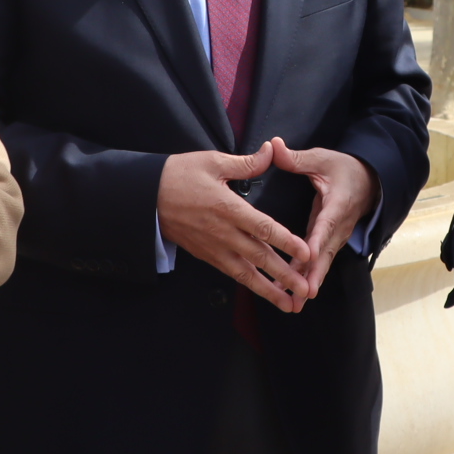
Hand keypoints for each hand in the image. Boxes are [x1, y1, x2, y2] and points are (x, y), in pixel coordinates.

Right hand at [158, 142, 313, 312]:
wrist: (146, 198)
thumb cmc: (179, 175)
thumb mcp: (212, 162)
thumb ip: (246, 163)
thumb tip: (271, 150)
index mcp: (228, 208)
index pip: (264, 228)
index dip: (287, 241)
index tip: (306, 252)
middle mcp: (223, 233)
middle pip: (259, 257)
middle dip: (284, 274)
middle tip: (305, 288)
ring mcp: (214, 248)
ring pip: (246, 273)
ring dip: (269, 290)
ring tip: (288, 303)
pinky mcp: (207, 255)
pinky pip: (232, 273)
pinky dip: (249, 284)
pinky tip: (263, 292)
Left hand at [270, 139, 375, 296]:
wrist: (371, 181)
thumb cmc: (345, 169)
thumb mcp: (322, 158)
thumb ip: (297, 158)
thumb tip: (274, 146)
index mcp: (337, 205)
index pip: (325, 225)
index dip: (317, 242)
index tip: (308, 257)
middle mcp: (338, 226)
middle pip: (325, 254)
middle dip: (313, 275)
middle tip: (302, 294)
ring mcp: (336, 237)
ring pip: (322, 263)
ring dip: (309, 283)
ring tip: (294, 303)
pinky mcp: (330, 242)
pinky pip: (319, 263)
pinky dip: (308, 278)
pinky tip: (293, 295)